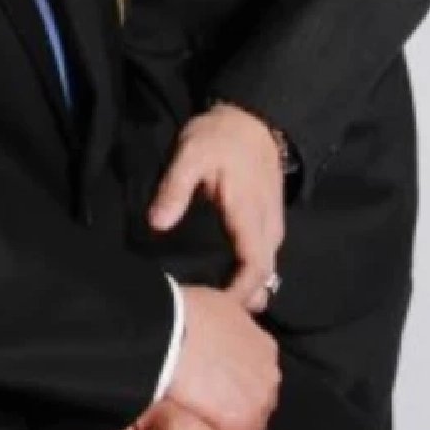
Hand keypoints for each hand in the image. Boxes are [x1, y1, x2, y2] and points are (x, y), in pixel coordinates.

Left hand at [150, 104, 284, 309]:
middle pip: (265, 274)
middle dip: (244, 297)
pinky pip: (265, 254)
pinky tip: (226, 276)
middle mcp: (268, 224)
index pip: (256, 266)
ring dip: (248, 285)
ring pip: (268, 266)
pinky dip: (250, 271)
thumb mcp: (191, 154)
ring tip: (215, 300)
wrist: (251, 118)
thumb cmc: (220, 137)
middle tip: (210, 310)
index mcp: (251, 213)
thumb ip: (175, 189)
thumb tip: (156, 224)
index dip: (240, 292)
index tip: (214, 306)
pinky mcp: (269, 219)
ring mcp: (272, 222)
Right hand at [163, 285, 279, 429]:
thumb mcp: (220, 304)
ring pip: (247, 426)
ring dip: (228, 426)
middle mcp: (270, 375)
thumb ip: (236, 317)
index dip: (234, 385)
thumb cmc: (185, 313)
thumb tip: (242, 310)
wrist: (168, 331)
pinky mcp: (240, 426)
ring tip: (202, 424)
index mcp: (265, 347)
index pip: (255, 376)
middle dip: (234, 405)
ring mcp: (259, 402)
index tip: (217, 388)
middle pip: (254, 401)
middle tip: (206, 406)